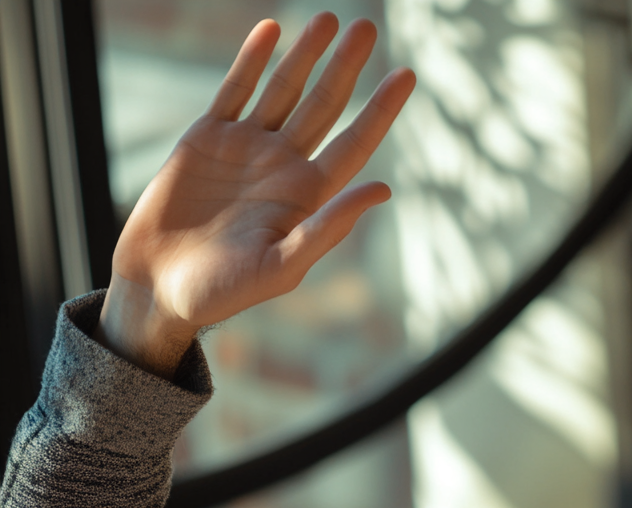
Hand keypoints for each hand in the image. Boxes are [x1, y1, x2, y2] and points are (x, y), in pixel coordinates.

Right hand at [96, 13, 415, 376]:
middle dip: (345, 67)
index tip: (406, 75)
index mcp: (308, 196)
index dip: (380, 109)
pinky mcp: (206, 139)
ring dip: (305, 55)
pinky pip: (235, 91)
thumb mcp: (282, 266)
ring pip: (283, 90)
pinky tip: (272, 30)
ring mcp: (246, 148)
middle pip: (324, 106)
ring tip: (329, 19)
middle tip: (367, 27)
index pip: (355, 142)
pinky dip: (252, 61)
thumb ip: (329, 228)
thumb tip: (383, 190)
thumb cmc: (222, 291)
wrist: (159, 288)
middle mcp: (284, 166)